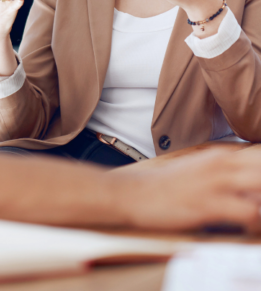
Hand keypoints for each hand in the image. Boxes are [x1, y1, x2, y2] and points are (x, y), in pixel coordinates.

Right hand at [112, 146, 260, 231]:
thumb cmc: (165, 186)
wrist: (135, 193)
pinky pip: (251, 213)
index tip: (254, 192)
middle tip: (257, 206)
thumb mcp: (196, 169)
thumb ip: (223, 172)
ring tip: (255, 220)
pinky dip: (256, 223)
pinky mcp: (210, 204)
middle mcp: (220, 164)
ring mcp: (215, 183)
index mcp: (219, 155)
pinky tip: (247, 228)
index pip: (259, 159)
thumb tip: (248, 187)